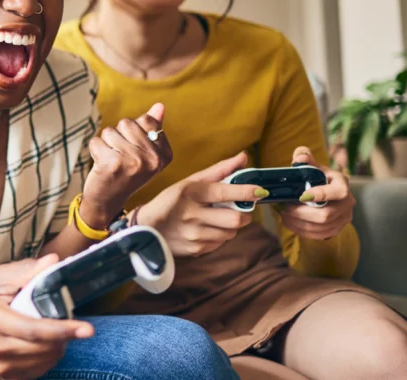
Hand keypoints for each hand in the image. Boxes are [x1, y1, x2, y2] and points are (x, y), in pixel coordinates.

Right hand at [0, 255, 92, 379]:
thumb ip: (27, 271)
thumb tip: (54, 261)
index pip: (33, 329)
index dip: (62, 330)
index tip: (87, 329)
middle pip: (42, 347)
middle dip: (64, 337)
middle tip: (72, 325)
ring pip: (43, 361)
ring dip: (58, 348)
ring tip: (56, 334)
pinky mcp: (2, 376)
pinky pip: (37, 371)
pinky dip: (48, 358)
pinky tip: (45, 346)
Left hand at [80, 103, 172, 228]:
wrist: (108, 201)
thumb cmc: (126, 171)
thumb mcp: (143, 151)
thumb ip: (152, 128)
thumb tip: (160, 105)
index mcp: (164, 154)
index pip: (146, 120)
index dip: (132, 131)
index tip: (134, 151)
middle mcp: (152, 158)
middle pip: (127, 123)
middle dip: (118, 136)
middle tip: (120, 157)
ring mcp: (134, 161)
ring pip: (110, 131)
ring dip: (106, 144)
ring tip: (111, 161)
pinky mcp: (113, 164)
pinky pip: (96, 141)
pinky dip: (95, 150)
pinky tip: (101, 166)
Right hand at [136, 153, 266, 256]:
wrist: (146, 229)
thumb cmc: (171, 201)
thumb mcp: (190, 182)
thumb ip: (219, 170)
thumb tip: (244, 157)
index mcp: (191, 193)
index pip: (224, 192)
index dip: (246, 191)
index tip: (261, 191)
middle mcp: (192, 215)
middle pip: (235, 219)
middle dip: (244, 214)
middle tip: (241, 209)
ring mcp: (194, 235)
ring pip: (231, 233)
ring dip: (232, 226)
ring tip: (219, 219)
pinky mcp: (196, 250)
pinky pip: (220, 244)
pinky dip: (220, 236)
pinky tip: (208, 229)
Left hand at [278, 147, 354, 239]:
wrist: (324, 191)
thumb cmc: (316, 177)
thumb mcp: (312, 166)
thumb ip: (304, 159)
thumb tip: (300, 156)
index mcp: (342, 184)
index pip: (338, 192)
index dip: (321, 195)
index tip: (302, 196)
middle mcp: (347, 203)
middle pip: (326, 215)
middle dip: (300, 213)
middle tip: (284, 207)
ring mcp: (343, 218)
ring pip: (320, 228)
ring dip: (298, 223)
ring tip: (284, 214)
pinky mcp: (336, 229)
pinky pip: (318, 235)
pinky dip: (301, 230)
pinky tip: (290, 222)